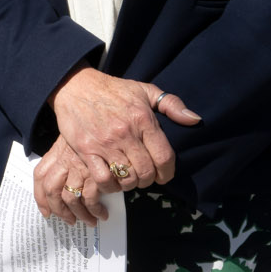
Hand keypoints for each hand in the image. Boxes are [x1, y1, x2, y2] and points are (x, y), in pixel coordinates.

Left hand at [34, 136, 107, 224]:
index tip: (46, 211)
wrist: (107, 114)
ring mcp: (79, 168)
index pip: (40, 175)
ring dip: (80, 215)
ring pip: (70, 199)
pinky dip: (95, 210)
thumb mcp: (77, 138)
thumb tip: (69, 182)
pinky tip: (102, 213)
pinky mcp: (95, 174)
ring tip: (90, 221)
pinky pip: (90, 199)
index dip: (40, 196)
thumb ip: (70, 154)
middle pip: (52, 191)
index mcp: (58, 152)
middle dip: (59, 211)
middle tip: (70, 221)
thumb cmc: (96, 129)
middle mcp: (65, 161)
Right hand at [49, 66, 201, 192]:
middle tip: (144, 177)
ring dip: (130, 184)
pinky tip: (111, 180)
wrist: (75, 85)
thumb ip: (172, 104)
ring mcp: (104, 142)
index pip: (164, 157)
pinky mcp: (86, 150)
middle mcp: (125, 132)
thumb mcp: (145, 90)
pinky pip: (103, 179)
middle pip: (146, 171)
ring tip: (128, 179)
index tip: (164, 176)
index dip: (168, 173)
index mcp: (143, 119)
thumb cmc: (113, 90)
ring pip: (126, 178)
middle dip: (148, 180)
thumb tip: (195, 120)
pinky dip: (110, 186)